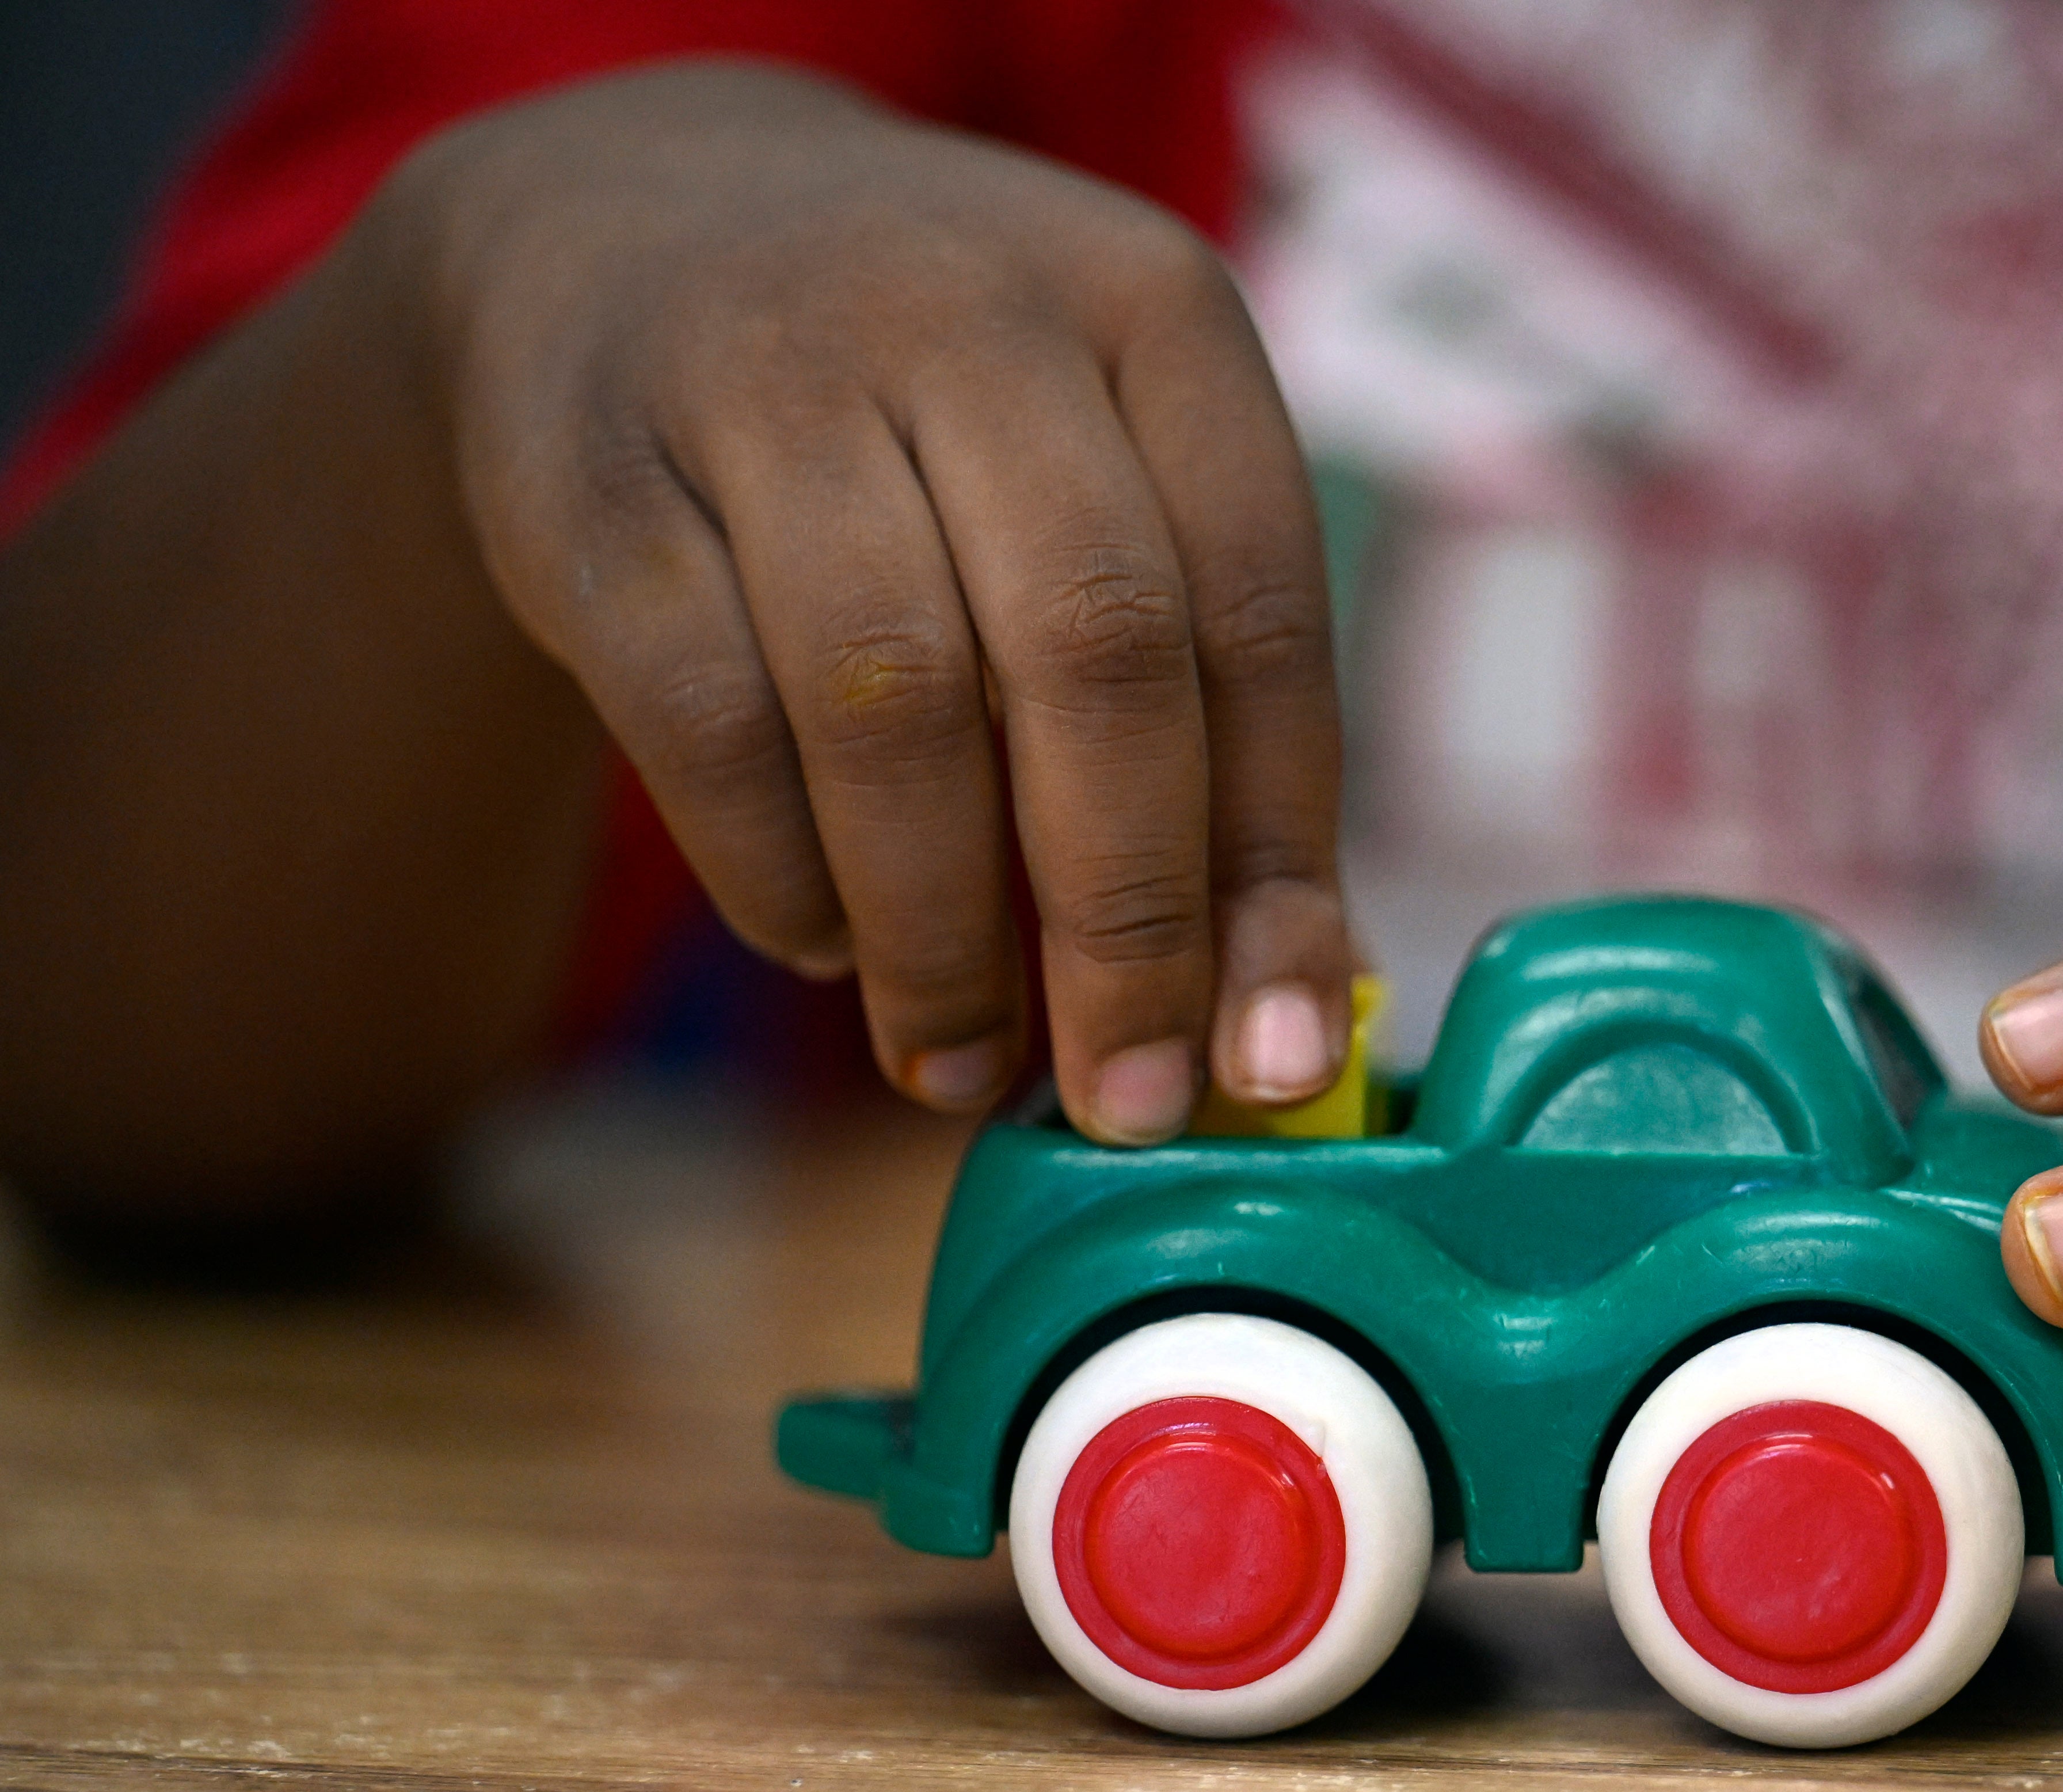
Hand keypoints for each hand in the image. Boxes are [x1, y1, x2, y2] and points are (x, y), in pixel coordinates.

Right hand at [401, 63, 1352, 1137]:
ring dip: (944, 930)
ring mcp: (764, 372)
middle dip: (1126, 918)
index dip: (1276, 857)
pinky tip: (829, 945)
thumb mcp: (1100, 487)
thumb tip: (1288, 1017)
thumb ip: (1206, 718)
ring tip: (964, 1058)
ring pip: (893, 703)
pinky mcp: (588, 472)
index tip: (1275, 1054)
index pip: (1260, 612)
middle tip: (1126, 1098)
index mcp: (1153, 311)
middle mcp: (972, 311)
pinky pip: (711, 726)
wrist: (621, 236)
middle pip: (1095, 653)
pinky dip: (785, 877)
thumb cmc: (930, 426)